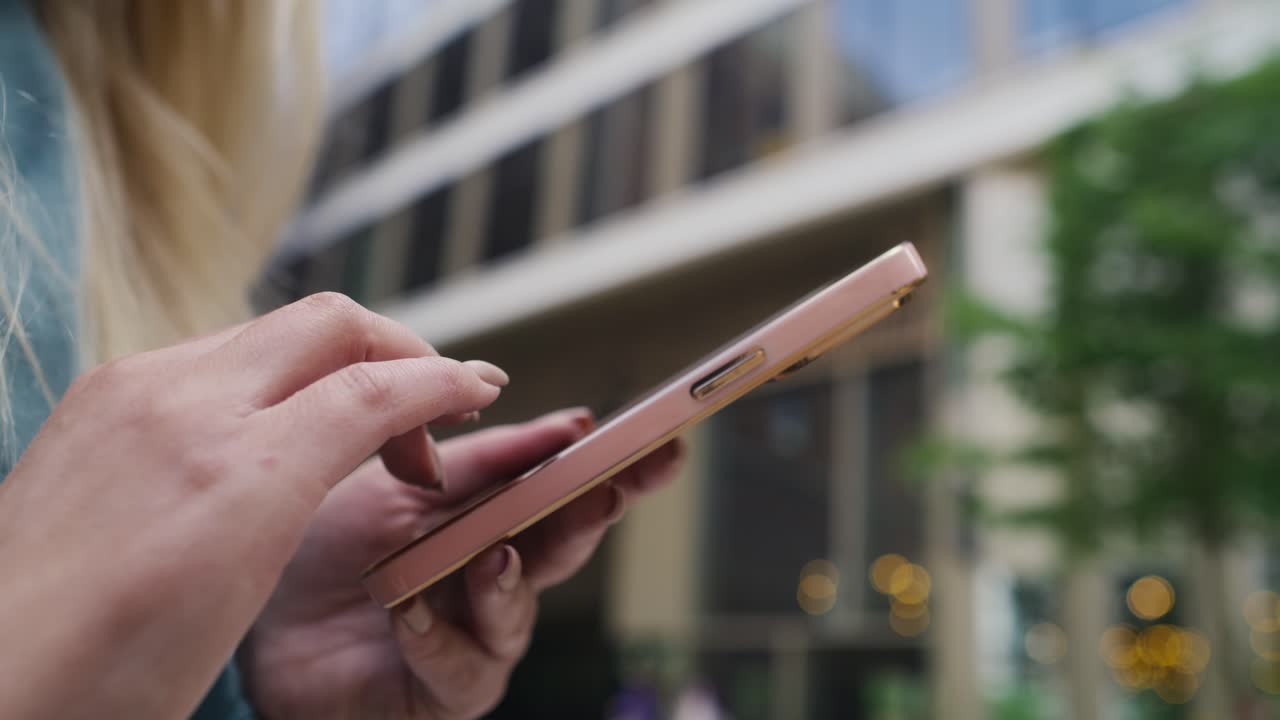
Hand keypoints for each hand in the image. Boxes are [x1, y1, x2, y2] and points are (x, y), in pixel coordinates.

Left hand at [0, 293, 505, 719]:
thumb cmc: (106, 673)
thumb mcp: (244, 590)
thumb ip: (306, 483)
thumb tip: (362, 425)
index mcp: (233, 474)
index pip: (371, 387)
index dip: (441, 382)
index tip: (479, 389)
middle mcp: (180, 407)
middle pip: (329, 323)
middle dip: (398, 351)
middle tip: (424, 413)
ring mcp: (130, 390)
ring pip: (271, 331)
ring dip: (335, 362)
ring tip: (353, 431)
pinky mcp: (99, 395)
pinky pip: (213, 354)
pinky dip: (272, 374)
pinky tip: (276, 430)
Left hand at [241, 409, 684, 719]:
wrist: (257, 627)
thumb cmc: (330, 552)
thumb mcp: (405, 485)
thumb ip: (485, 461)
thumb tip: (568, 422)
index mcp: (491, 518)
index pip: (563, 488)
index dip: (613, 466)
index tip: (659, 439)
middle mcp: (494, 576)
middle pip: (560, 545)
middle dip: (592, 513)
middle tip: (614, 484)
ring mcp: (473, 636)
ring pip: (516, 610)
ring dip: (508, 580)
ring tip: (494, 554)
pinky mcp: (440, 692)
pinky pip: (458, 666)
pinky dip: (435, 633)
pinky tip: (407, 609)